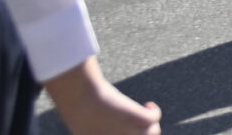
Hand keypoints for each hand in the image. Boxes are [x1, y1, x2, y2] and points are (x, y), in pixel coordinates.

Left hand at [42, 58, 159, 134]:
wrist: (79, 100)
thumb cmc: (77, 111)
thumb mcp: (85, 126)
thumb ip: (97, 129)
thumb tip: (99, 134)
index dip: (132, 133)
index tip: (132, 127)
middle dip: (144, 133)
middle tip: (141, 125)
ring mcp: (128, 133)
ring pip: (153, 133)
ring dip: (151, 125)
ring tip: (146, 115)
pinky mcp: (135, 117)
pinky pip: (154, 118)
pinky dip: (154, 112)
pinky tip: (147, 105)